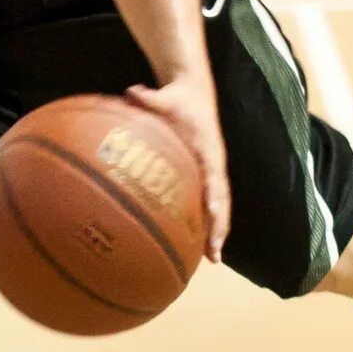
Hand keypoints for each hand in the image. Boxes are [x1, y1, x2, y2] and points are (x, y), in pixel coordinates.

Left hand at [125, 74, 229, 263]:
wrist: (194, 93)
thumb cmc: (178, 98)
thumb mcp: (164, 96)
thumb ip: (148, 97)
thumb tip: (130, 92)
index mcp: (208, 148)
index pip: (215, 174)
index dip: (215, 194)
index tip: (212, 212)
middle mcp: (214, 164)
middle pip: (222, 200)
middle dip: (220, 227)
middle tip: (214, 253)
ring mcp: (211, 172)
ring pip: (219, 206)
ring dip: (217, 231)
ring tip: (212, 259)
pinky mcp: (204, 176)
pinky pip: (207, 202)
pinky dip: (206, 223)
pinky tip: (197, 245)